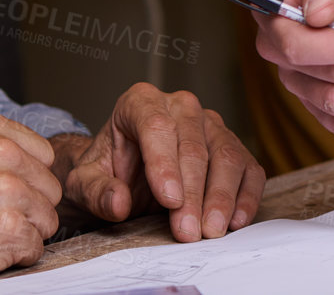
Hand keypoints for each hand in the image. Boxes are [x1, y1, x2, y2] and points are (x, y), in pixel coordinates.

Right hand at [0, 109, 62, 288]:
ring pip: (47, 220)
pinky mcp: (10, 230)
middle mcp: (1, 152)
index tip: (2, 192)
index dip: (27, 179)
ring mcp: (7, 191)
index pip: (42, 154)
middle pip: (49, 188)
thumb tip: (25, 157)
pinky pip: (36, 249)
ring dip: (22, 233)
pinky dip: (14, 257)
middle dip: (28, 208)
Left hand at [59, 83, 265, 241]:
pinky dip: (246, 196)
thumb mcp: (84, 183)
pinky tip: (235, 221)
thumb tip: (118, 202)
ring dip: (221, 197)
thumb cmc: (106, 171)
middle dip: (193, 192)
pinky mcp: (231, 146)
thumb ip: (96, 191)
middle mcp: (180, 106)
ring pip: (226, 154)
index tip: (169, 200)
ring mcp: (210, 124)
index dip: (164, 163)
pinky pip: (248, 168)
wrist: (123, 174)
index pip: (157, 125)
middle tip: (188, 231)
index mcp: (140, 102)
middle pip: (194, 145)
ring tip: (211, 231)